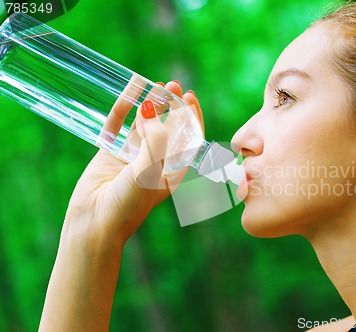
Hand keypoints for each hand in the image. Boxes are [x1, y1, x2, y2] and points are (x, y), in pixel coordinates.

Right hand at [62, 80, 203, 246]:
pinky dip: (124, 109)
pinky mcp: (111, 154)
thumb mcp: (149, 171)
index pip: (189, 139)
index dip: (192, 118)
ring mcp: (133, 157)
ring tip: (155, 85)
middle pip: (169, 128)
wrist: (95, 223)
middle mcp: (156, 163)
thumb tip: (153, 109)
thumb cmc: (128, 204)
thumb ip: (155, 140)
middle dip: (173, 106)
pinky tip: (130, 92)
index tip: (189, 97)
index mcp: (173, 171)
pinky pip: (119, 126)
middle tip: (173, 85)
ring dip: (151, 105)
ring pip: (144, 124)